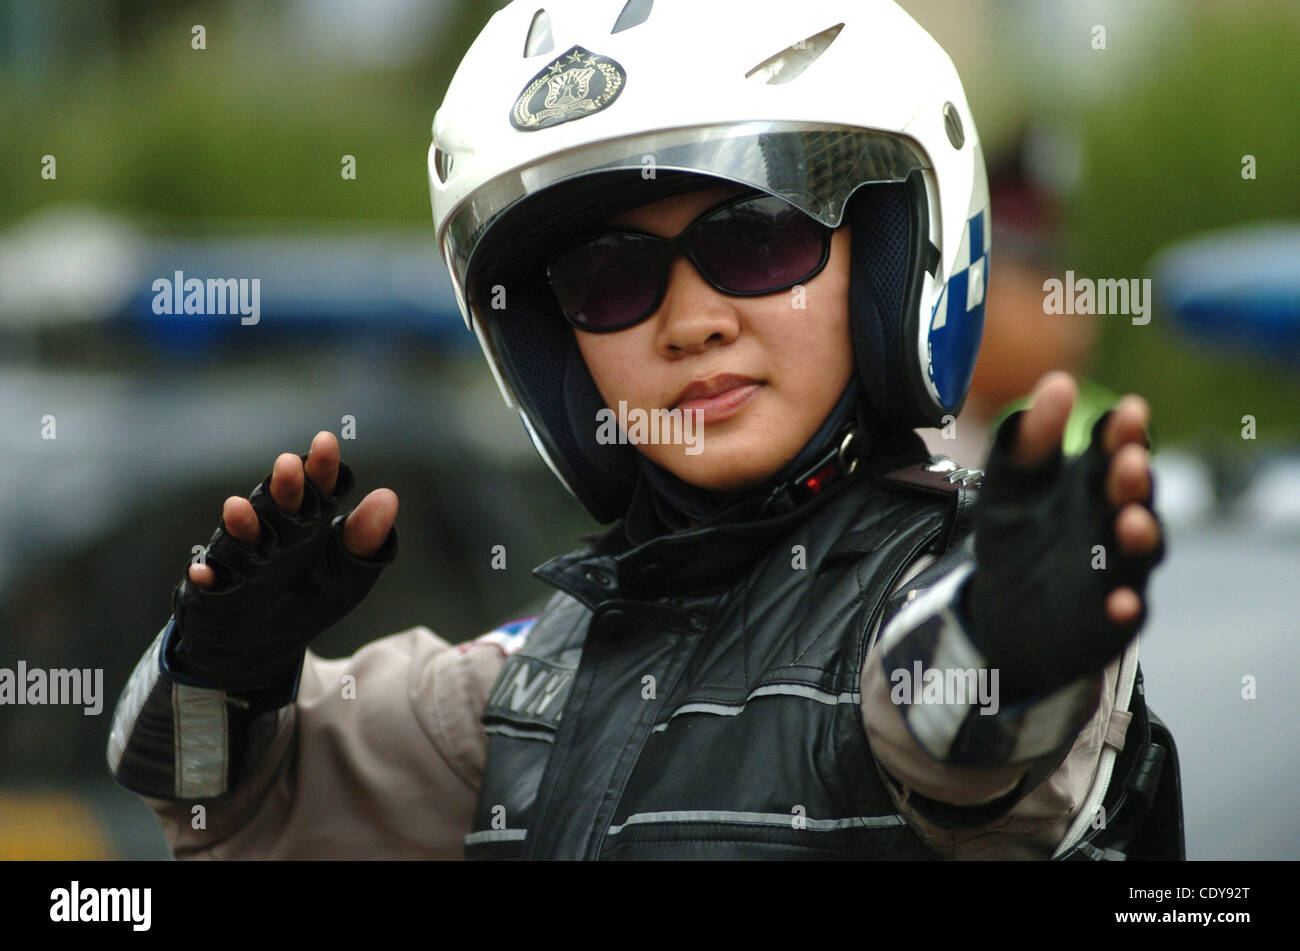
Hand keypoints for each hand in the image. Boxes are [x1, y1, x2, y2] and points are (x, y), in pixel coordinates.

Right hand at [171, 431, 398, 692]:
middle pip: (279, 507)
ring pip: (242, 540)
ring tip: (237, 507)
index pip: (317, 490)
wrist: (261, 644)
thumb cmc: (309, 598)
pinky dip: (206, 578)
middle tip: (287, 464)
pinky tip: (203, 573)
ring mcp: (241, 562)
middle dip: (284, 488)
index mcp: (308, 523)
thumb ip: (366, 538)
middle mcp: (271, 534)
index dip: (322, 469)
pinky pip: (209, 584)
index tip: (326, 442)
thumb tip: (389, 496)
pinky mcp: (214, 592)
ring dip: (241, 525)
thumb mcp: (348, 573)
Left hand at [965, 371, 1164, 696]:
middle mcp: (1114, 520)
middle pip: (1131, 495)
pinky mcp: (1111, 616)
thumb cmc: (1016, 537)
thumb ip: (1027, 440)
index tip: (1127, 409)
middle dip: (1132, 477)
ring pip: (1139, 550)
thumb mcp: (1008, 486)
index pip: (1114, 449)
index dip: (1122, 431)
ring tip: (1130, 519)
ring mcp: (1118, 568)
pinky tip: (1119, 603)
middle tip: (1129, 458)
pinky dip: (1125, 606)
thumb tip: (1058, 382)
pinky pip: (1127, 612)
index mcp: (1092, 481)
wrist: (1004, 612)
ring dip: (1140, 535)